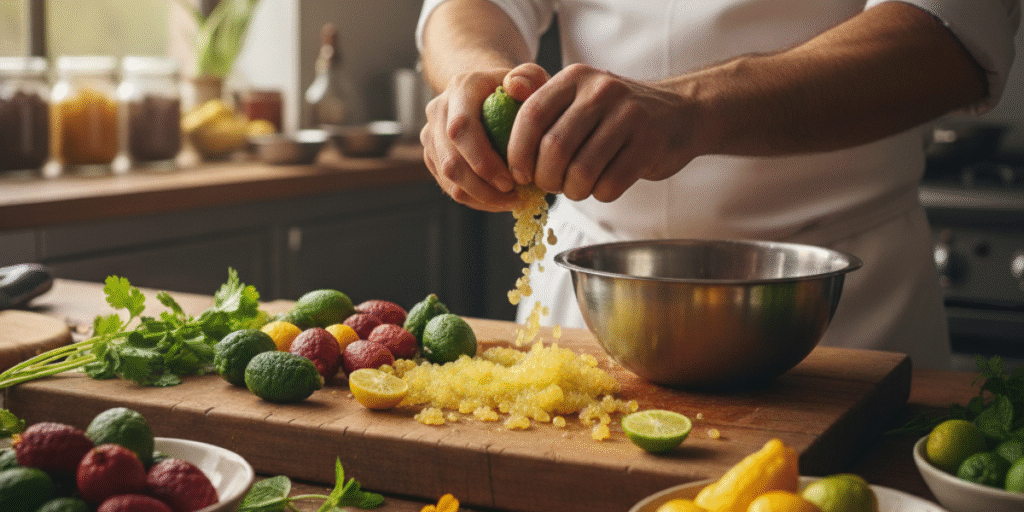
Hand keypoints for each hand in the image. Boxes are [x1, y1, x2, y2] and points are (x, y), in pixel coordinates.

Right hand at [419, 64, 548, 211]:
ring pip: (447, 179)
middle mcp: (438, 110)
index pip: (461, 129)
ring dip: (480, 197)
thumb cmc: (514, 89)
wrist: (487, 93)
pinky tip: (500, 200)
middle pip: (451, 161)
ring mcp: (431, 135)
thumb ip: (530, 76)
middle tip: (515, 196)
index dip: (483, 160)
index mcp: (460, 89)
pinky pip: (448, 186)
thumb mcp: (528, 76)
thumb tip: (517, 88)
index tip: (511, 181)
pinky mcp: (432, 155)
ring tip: (512, 200)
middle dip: (483, 186)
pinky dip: (475, 199)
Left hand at [507, 63, 700, 202]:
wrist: (680, 115)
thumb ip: (542, 104)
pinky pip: (610, 184)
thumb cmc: (615, 116)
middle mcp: (601, 91)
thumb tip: (503, 110)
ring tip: (577, 188)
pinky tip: (603, 186)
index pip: (531, 115)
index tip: (519, 174)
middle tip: (551, 186)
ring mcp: (629, 116)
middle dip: (546, 178)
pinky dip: (600, 194)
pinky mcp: (650, 144)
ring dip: (573, 191)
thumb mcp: (579, 97)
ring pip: (581, 171)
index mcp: (575, 78)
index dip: (517, 152)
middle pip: (554, 148)